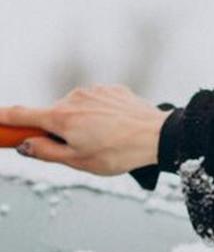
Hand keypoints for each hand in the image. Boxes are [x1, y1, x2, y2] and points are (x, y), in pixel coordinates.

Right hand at [0, 84, 166, 174]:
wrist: (160, 136)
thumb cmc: (120, 153)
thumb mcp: (79, 161)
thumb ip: (46, 153)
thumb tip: (24, 145)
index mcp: (60, 117)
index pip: (19, 114)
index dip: (2, 118)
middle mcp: (72, 98)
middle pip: (53, 116)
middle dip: (59, 131)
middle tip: (82, 149)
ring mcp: (92, 91)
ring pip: (77, 110)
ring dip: (83, 124)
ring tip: (108, 140)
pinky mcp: (111, 89)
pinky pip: (98, 104)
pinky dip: (101, 116)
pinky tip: (119, 128)